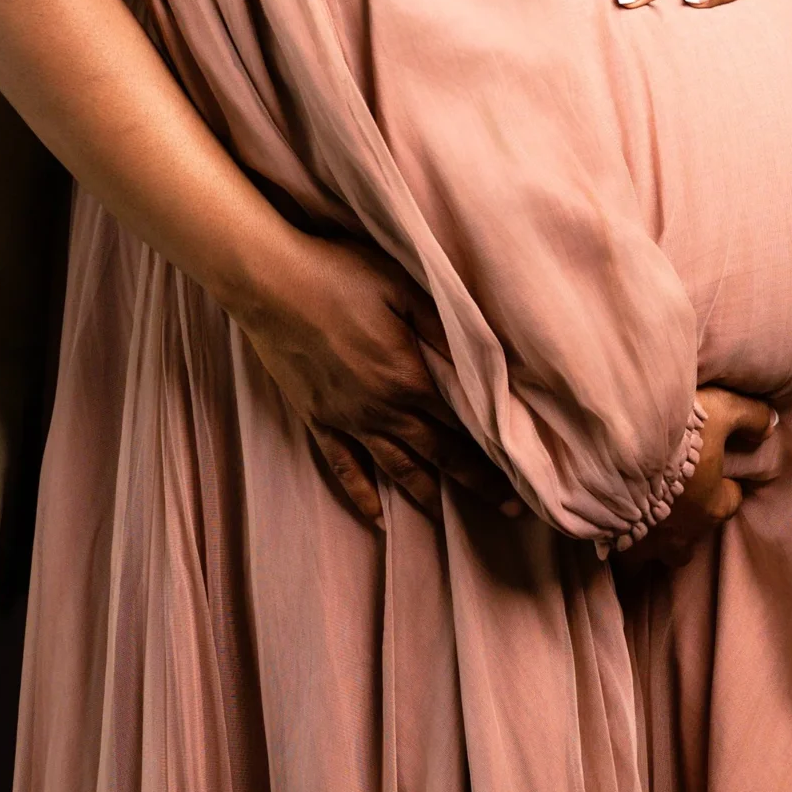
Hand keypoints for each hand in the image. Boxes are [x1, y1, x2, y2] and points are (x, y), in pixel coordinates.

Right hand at [232, 231, 519, 528]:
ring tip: (450, 513)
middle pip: (438, 455)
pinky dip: (362, 494)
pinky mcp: (317, 418)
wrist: (268, 283)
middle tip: (507, 508)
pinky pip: (343, 466)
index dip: (496, 452)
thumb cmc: (338, 275)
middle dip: (475, 482)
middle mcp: (382, 409)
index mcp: (410, 378)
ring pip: (395, 468)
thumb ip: (444, 326)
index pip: (464, 426)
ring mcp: (347, 419)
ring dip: (426, 493)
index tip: (522, 476)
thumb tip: (485, 355)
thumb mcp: (402, 288)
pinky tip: (377, 517)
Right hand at [624, 385, 776, 566]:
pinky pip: (621, 547)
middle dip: (686, 525)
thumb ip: (748, 416)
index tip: (711, 468)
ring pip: (655, 551)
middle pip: (691, 542)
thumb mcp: (721, 411)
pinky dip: (619, 533)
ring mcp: (646, 542)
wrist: (616, 450)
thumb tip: (769, 423)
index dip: (723, 485)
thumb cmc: (677, 435)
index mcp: (712, 506)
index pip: (730, 501)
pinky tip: (612, 512)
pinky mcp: (613, 541)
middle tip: (675, 497)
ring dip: (652, 536)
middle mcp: (683, 533)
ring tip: (639, 511)